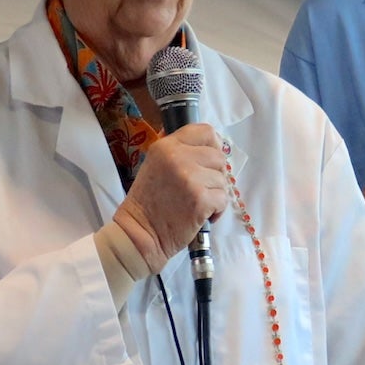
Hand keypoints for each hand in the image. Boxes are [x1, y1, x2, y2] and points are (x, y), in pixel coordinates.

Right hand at [111, 123, 229, 267]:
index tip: (209, 160)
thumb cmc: (148, 202)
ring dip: (215, 194)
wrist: (140, 233)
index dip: (213, 145)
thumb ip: (178, 152)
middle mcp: (178, 157)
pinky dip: (217, 210)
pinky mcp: (201, 199)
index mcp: (166, 146)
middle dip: (214, 175)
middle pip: (218, 157)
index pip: (204, 131)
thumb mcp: (155, 165)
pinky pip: (223, 199)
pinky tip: (202, 215)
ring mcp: (191, 178)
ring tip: (197, 203)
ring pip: (223, 180)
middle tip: (200, 189)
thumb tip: (208, 146)